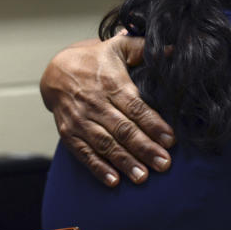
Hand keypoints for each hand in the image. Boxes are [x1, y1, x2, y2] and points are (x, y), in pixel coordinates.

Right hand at [40, 35, 175, 185]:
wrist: (55, 71)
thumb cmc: (95, 60)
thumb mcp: (118, 48)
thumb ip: (143, 49)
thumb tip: (175, 49)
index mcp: (111, 84)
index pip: (135, 107)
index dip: (153, 124)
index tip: (170, 139)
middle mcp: (95, 103)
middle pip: (123, 129)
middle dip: (144, 148)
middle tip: (164, 164)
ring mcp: (81, 120)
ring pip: (105, 144)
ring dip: (124, 162)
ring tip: (142, 177)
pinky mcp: (69, 133)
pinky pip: (84, 153)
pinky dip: (98, 168)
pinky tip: (113, 181)